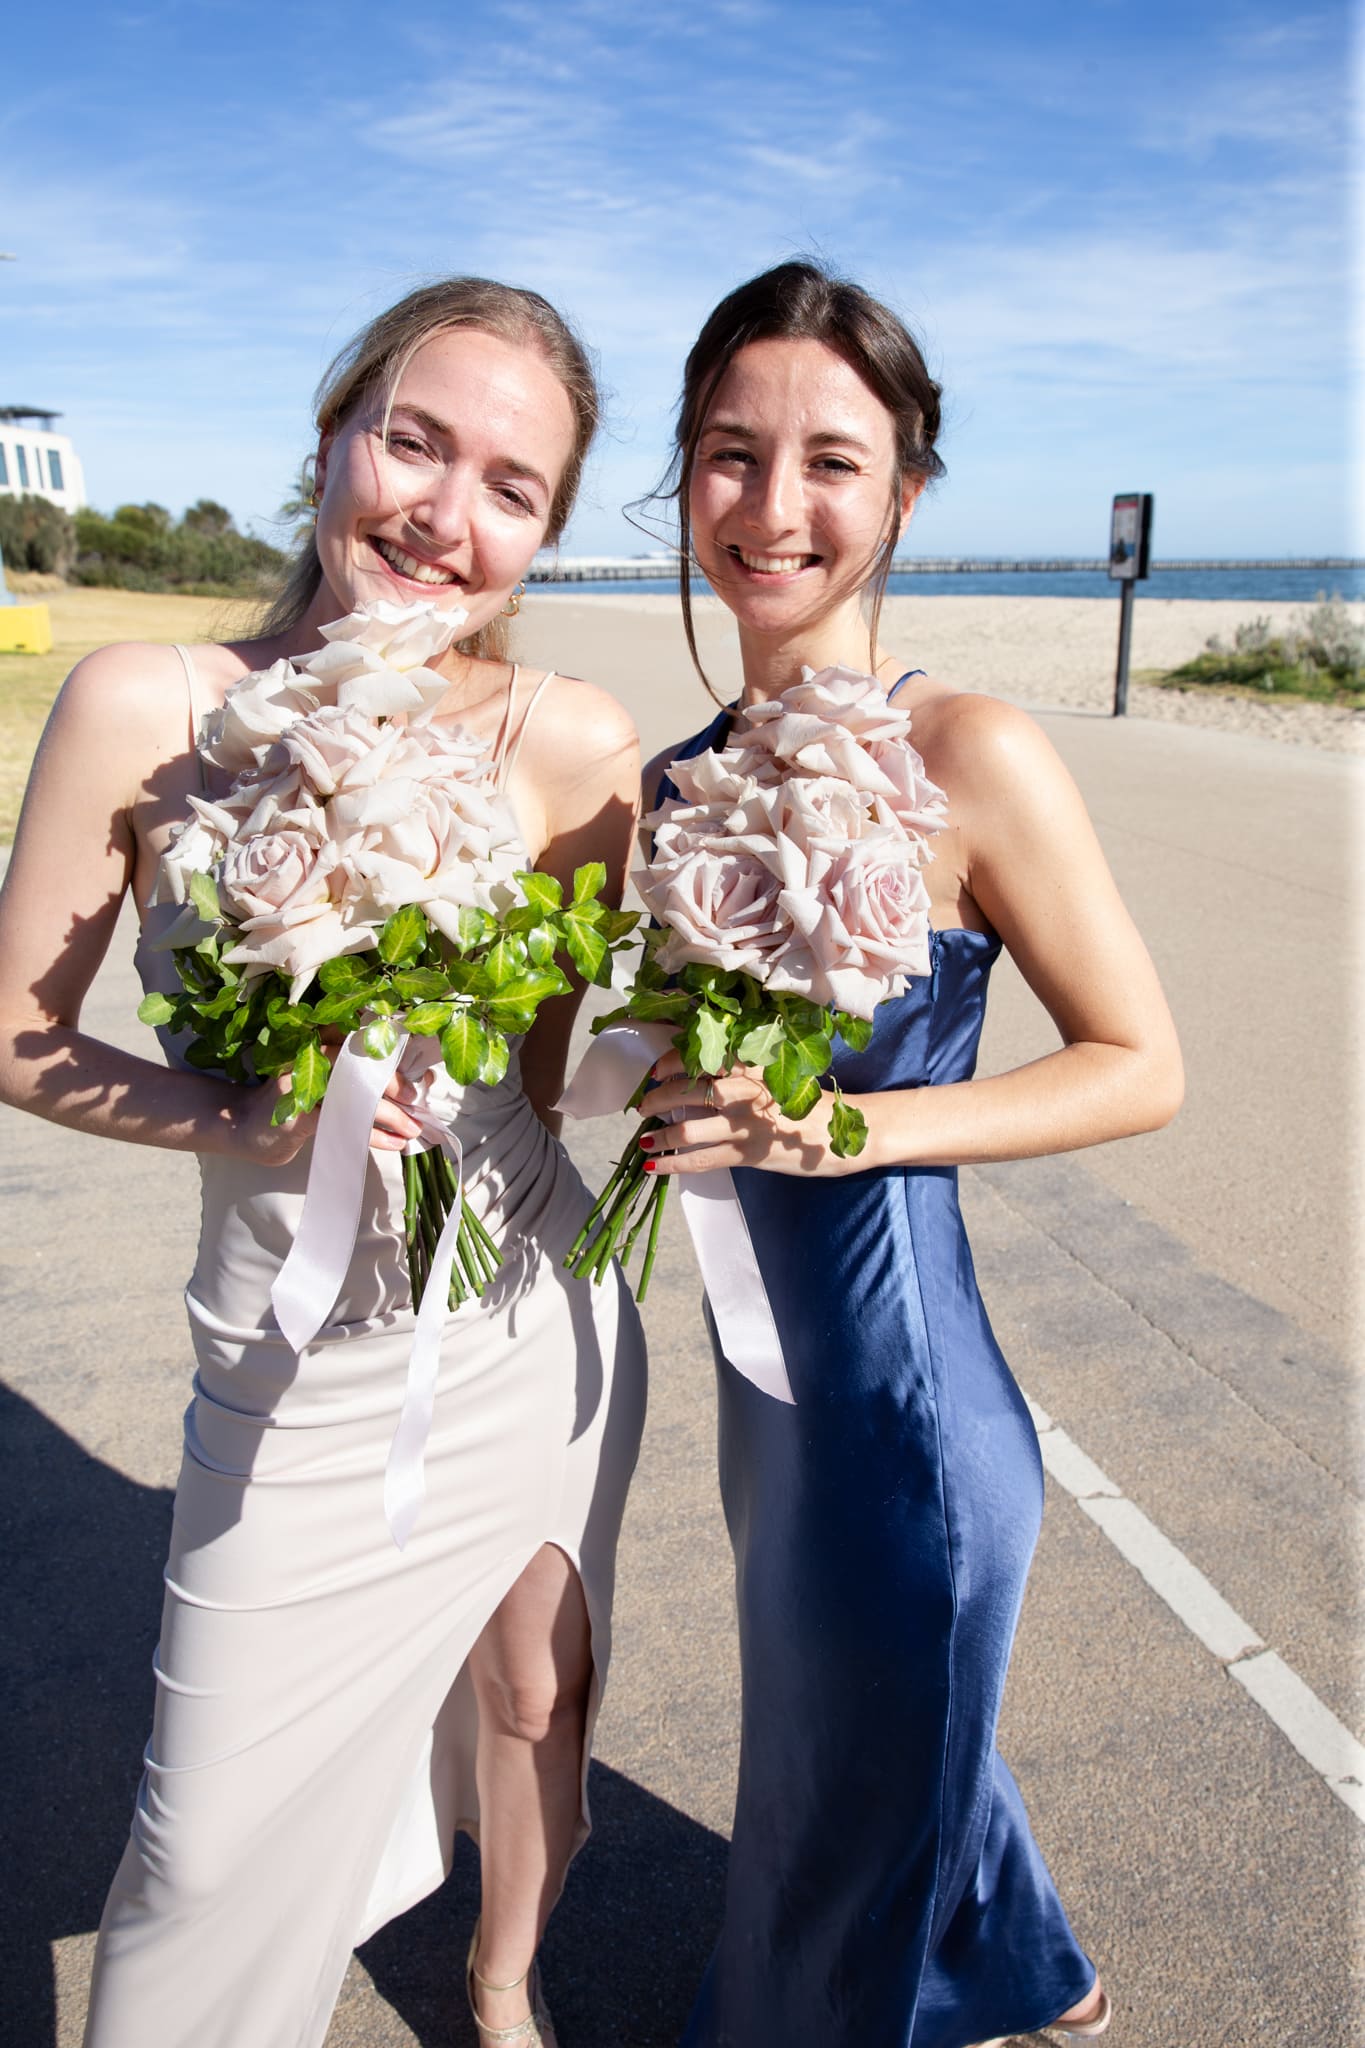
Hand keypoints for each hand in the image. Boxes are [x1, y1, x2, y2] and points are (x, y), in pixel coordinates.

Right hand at [227, 1061, 424, 1163]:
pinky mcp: (299, 1114)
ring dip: (392, 1115)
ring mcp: (303, 1085)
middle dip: (397, 1086)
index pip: (364, 1043)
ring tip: (413, 1130)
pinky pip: (345, 1122)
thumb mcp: (325, 1086)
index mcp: (319, 1044)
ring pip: (358, 1095)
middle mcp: (311, 1058)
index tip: (423, 1078)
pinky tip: (393, 1144)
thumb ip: (357, 1079)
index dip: (397, 1058)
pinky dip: (373, 1135)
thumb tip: (412, 1086)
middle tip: (419, 1103)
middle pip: (364, 1066)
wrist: (246, 1128)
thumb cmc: (295, 1107)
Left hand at [638, 1050, 860, 1178]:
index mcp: (753, 1065)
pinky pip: (702, 1159)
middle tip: (643, 1104)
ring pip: (689, 1128)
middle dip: (658, 1097)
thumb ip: (745, 1071)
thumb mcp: (779, 1075)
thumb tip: (701, 1074)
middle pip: (688, 1090)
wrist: (842, 1134)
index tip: (657, 1069)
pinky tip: (655, 1165)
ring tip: (645, 1137)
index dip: (672, 1062)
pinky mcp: (750, 1153)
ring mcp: (747, 1124)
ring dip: (660, 1134)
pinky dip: (673, 1163)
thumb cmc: (807, 1103)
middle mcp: (746, 1090)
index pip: (703, 1056)